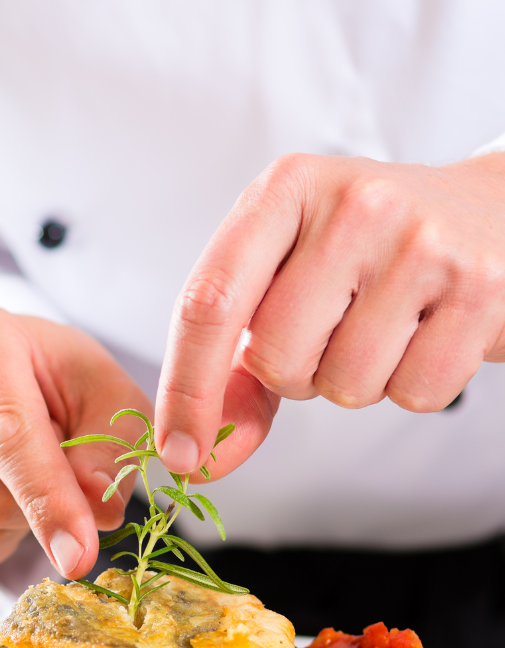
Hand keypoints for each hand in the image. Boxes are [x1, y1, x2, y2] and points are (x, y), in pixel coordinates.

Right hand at [0, 304, 150, 579]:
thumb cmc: (48, 378)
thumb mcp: (100, 389)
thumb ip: (113, 444)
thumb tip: (100, 511)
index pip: (6, 433)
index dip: (48, 500)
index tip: (80, 556)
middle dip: (36, 510)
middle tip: (48, 472)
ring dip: (10, 532)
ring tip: (12, 481)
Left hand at [155, 152, 504, 474]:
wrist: (495, 213)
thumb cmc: (372, 251)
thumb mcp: (291, 276)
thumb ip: (236, 366)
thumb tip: (198, 457)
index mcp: (285, 190)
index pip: (210, 301)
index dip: (185, 389)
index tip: (176, 453)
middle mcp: (351, 205)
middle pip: (277, 358)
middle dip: (297, 373)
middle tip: (335, 328)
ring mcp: (421, 243)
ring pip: (344, 385)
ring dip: (356, 381)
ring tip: (388, 324)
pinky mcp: (480, 288)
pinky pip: (414, 394)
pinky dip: (414, 385)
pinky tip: (429, 333)